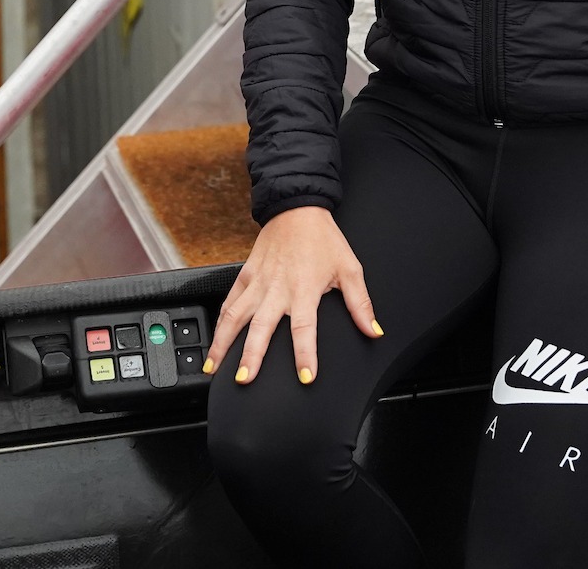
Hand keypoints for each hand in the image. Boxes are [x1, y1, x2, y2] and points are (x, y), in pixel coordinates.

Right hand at [204, 206, 380, 386]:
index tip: (305, 376)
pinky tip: (215, 339)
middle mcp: (277, 289)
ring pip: (235, 317)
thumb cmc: (323, 238)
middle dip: (251, 355)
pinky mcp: (245, 275)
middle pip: (261, 327)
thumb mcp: (349, 268)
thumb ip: (360, 303)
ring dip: (223, 343)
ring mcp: (257, 283)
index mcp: (304, 289)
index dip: (305, 354)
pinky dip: (219, 322)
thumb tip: (373, 330)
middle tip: (245, 379)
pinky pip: (229, 302)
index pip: (305, 328)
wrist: (296, 208)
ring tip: (214, 367)